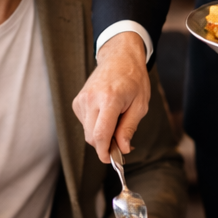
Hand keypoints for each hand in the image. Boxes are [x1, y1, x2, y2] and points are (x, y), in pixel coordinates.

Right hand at [72, 31, 149, 162]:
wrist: (119, 57)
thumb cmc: (133, 79)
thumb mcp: (140, 105)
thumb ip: (129, 128)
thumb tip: (122, 149)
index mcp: (109, 99)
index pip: (100, 134)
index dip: (104, 152)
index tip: (111, 160)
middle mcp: (91, 99)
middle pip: (92, 136)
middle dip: (105, 145)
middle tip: (121, 141)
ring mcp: (81, 100)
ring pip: (87, 131)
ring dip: (101, 134)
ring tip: (116, 120)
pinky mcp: (77, 101)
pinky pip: (85, 123)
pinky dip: (95, 125)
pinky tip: (106, 113)